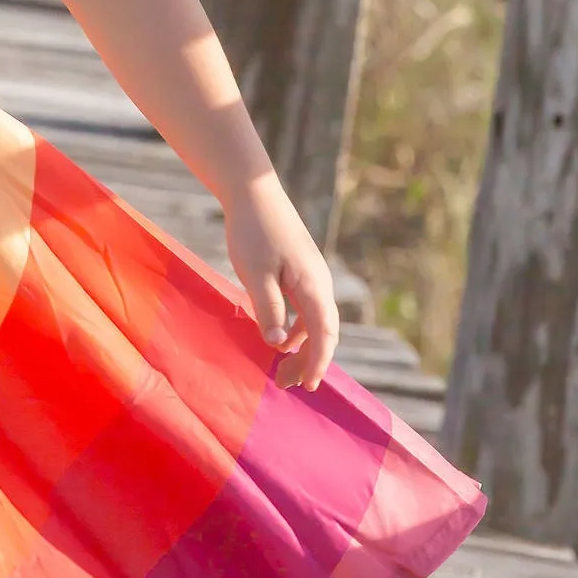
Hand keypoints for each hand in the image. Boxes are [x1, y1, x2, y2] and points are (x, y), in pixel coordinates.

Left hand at [224, 180, 338, 390]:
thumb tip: (279, 344)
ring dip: (302, 346)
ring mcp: (312, 275)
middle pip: (324, 331)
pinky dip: (296, 328)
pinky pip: (306, 307)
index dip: (317, 363)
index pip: (324, 335)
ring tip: (282, 368)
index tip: (308, 387)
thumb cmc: (253, 232)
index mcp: (313, 285)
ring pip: (315, 320)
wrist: (253, 191)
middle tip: (288, 384)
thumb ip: (269, 310)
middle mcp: (319, 282)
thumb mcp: (256, 276)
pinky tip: (279, 336)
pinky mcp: (301, 269)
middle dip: (310, 361)